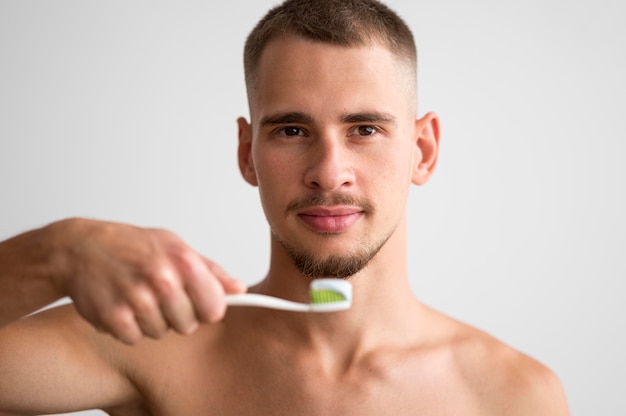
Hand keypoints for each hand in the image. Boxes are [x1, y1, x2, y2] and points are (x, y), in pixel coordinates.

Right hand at [50, 218, 245, 343]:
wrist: (79, 248)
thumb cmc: (131, 246)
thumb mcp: (175, 246)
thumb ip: (210, 271)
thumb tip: (239, 289)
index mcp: (183, 261)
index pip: (215, 308)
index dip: (207, 308)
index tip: (198, 302)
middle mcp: (162, 280)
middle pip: (189, 325)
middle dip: (177, 314)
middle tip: (159, 294)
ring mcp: (137, 300)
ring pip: (162, 333)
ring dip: (151, 321)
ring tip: (138, 296)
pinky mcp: (114, 318)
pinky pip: (135, 339)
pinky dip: (128, 328)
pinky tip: (122, 305)